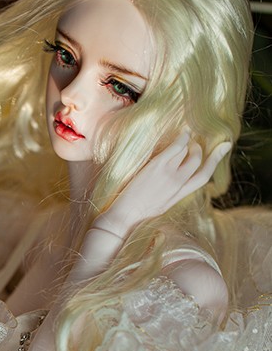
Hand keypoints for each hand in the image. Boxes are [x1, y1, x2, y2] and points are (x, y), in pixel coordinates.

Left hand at [98, 131, 231, 237]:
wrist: (125, 216)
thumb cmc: (138, 211)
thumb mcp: (162, 205)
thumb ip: (173, 192)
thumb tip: (178, 179)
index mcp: (180, 195)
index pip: (204, 177)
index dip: (217, 160)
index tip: (225, 146)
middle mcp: (178, 184)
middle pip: (198, 160)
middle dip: (199, 148)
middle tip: (193, 142)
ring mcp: (170, 175)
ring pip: (187, 152)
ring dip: (188, 142)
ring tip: (183, 137)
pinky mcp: (159, 166)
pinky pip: (177, 147)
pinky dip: (182, 138)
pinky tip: (182, 133)